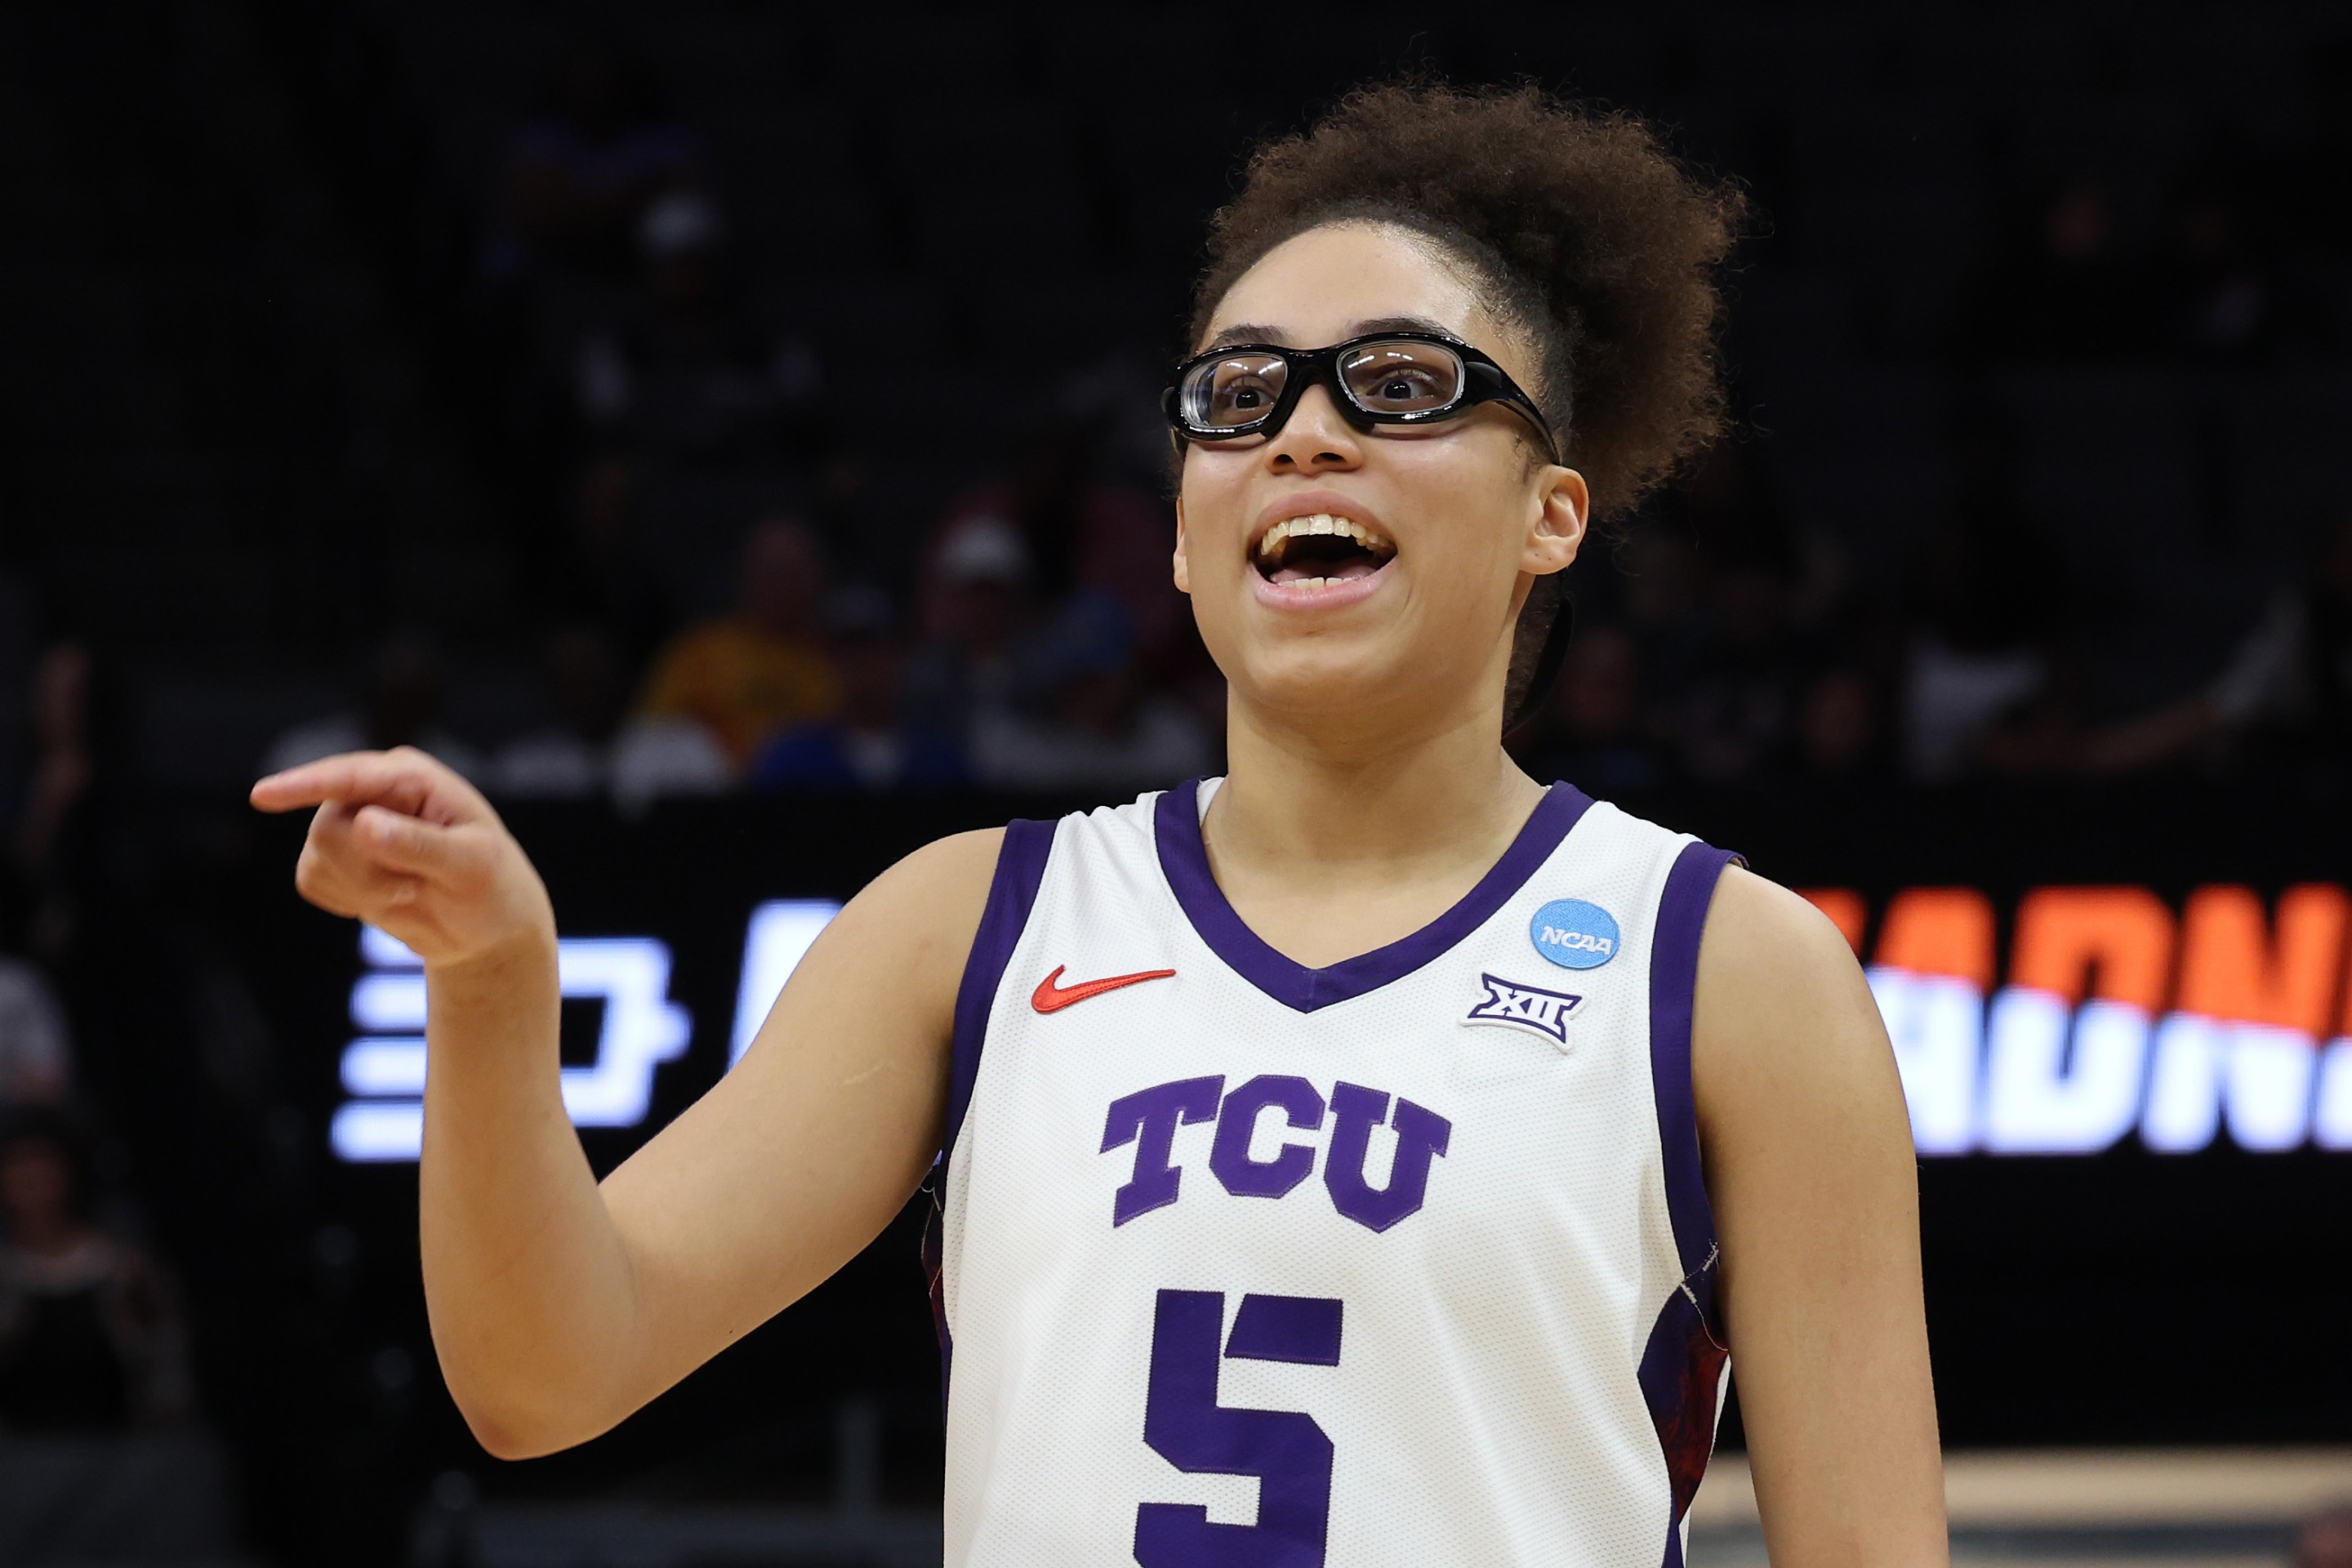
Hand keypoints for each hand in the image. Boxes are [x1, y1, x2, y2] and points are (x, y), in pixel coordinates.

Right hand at [251, 748, 554, 968]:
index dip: (304, 785)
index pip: (350, 777)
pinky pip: (311, 879)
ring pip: (317, 857)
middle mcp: (372, 791)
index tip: (261, 795)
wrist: (485, 927)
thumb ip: (419, 844)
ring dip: (361, 889)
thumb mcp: (471, 865)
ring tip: (410, 890)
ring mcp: (348, 821)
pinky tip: (385, 898)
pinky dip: (346, 899)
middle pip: (328, 828)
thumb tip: (363, 823)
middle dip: (367, 871)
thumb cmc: (491, 885)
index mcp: (411, 776)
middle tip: (414, 887)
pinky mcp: (334, 858)